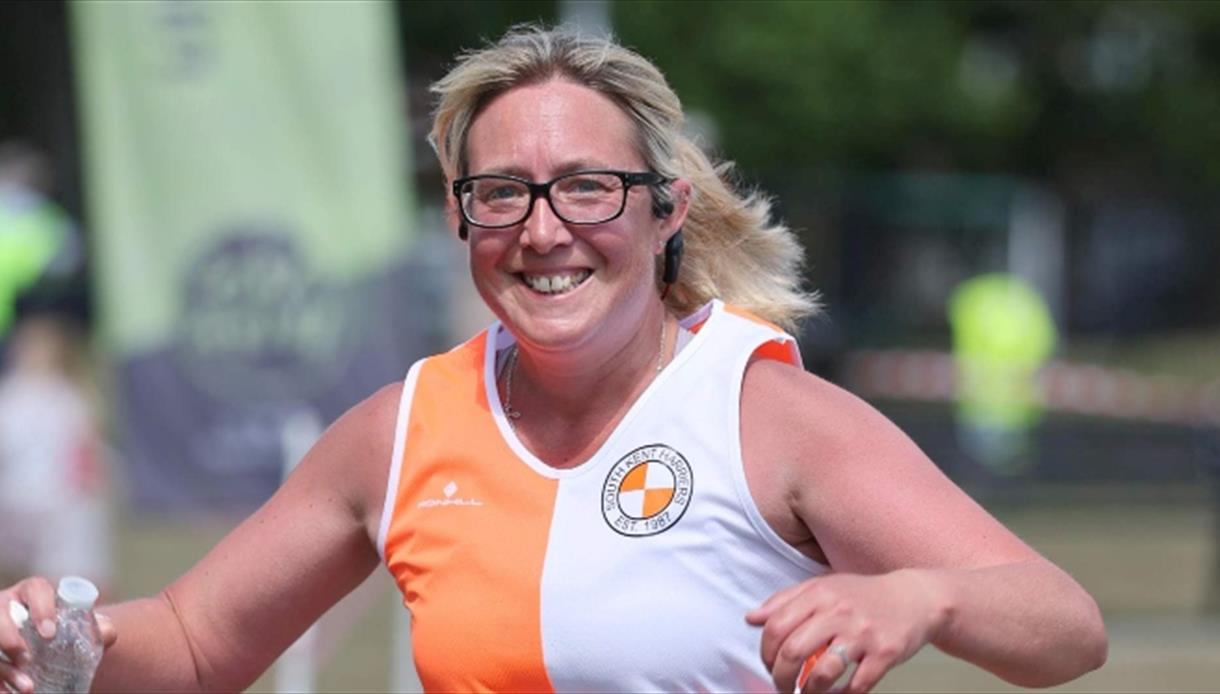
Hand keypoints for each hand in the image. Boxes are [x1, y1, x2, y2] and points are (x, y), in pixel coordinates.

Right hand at [0, 577, 117, 693]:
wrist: (47, 647)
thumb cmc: (61, 632)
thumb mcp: (77, 628)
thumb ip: (96, 628)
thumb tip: (108, 632)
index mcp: (32, 593)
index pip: (35, 589)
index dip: (41, 608)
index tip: (50, 633)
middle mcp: (7, 606)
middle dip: (9, 638)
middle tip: (28, 659)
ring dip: (5, 669)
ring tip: (28, 687)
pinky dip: (0, 683)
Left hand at [746, 570, 947, 692]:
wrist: (914, 598)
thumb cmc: (862, 596)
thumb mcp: (822, 587)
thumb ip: (784, 601)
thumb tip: (751, 619)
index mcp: (819, 594)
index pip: (776, 626)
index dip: (765, 652)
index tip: (769, 665)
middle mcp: (838, 612)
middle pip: (793, 652)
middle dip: (781, 678)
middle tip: (782, 687)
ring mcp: (862, 634)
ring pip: (823, 673)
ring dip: (809, 692)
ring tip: (808, 693)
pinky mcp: (884, 654)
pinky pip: (856, 686)